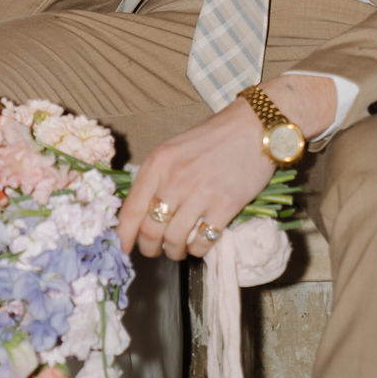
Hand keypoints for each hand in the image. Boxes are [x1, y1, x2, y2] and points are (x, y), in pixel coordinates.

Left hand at [118, 75, 334, 261]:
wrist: (253, 126)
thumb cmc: (213, 137)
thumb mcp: (174, 148)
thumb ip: (157, 177)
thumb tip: (141, 213)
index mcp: (158, 163)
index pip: (131, 209)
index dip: (124, 236)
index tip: (123, 248)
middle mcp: (174, 179)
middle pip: (150, 231)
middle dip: (150, 248)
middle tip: (155, 250)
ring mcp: (200, 193)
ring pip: (174, 240)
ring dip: (174, 251)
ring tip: (179, 248)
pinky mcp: (225, 205)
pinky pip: (202, 242)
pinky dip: (197, 250)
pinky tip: (199, 243)